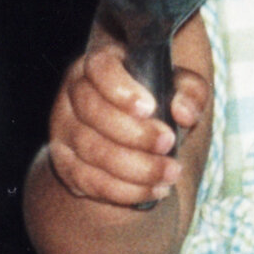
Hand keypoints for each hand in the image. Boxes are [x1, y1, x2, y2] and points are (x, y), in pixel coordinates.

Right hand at [45, 23, 209, 209]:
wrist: (132, 134)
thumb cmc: (157, 101)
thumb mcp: (179, 88)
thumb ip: (189, 91)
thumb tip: (182, 112)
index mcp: (99, 63)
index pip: (100, 68)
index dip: (121, 89)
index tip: (149, 108)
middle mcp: (72, 93)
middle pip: (93, 113)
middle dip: (135, 134)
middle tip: (169, 144)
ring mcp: (63, 130)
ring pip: (92, 151)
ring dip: (136, 168)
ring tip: (170, 173)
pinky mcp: (64, 164)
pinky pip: (89, 182)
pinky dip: (125, 190)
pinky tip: (154, 190)